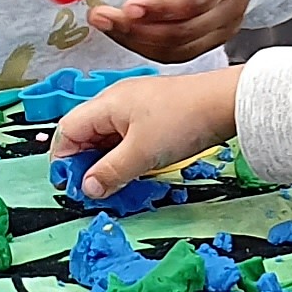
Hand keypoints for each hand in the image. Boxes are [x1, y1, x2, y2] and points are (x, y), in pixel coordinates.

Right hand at [51, 68, 245, 197]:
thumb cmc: (185, 119)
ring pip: (107, 138)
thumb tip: (87, 188)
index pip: (67, 131)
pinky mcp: (153, 115)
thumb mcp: (143, 153)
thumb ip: (110, 172)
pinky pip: (127, 137)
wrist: (227, 102)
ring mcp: (135, 107)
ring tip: (116, 185)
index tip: (71, 186)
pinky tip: (135, 171)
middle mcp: (116, 102)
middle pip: (85, 134)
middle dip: (86, 163)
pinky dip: (125, 156)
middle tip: (95, 190)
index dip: (64, 160)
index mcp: (106, 104)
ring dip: (107, 162)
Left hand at [86, 0, 258, 62]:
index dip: (161, 8)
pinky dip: (145, 47)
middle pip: (182, 31)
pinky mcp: (209, 40)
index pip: (195, 0)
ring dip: (135, 41)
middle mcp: (229, 8)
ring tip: (104, 23)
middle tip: (100, 16)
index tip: (128, 6)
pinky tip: (122, 32)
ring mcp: (221, 29)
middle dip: (137, 29)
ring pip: (177, 48)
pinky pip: (176, 53)